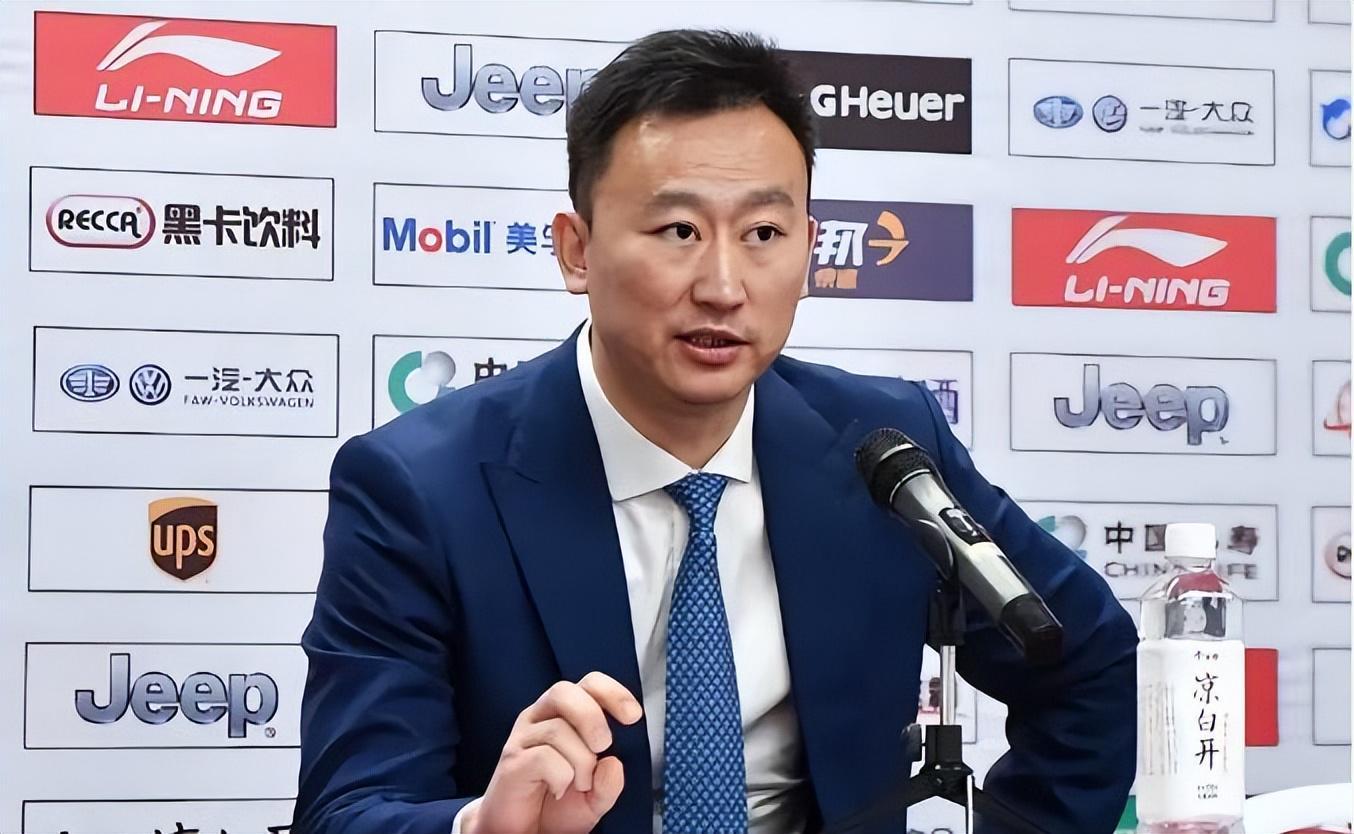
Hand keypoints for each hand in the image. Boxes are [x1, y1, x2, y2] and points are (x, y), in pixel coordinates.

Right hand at [462, 671, 642, 833]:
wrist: (523, 831)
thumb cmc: (556, 807)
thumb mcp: (595, 797)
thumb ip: (609, 784)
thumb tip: (613, 764)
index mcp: (563, 716)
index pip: (587, 684)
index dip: (612, 692)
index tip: (632, 716)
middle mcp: (540, 719)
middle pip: (564, 692)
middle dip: (591, 717)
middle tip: (603, 746)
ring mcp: (523, 739)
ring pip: (558, 729)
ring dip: (581, 762)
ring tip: (579, 784)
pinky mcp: (512, 762)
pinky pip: (543, 757)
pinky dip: (561, 777)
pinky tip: (558, 789)